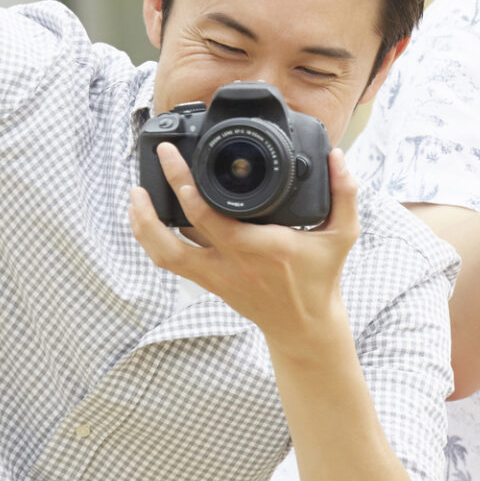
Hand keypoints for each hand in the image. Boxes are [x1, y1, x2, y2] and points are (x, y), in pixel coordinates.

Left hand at [129, 143, 358, 348]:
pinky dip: (152, 241)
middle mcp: (232, 262)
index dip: (183, 182)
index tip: (173, 154)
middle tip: (154, 161)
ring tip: (135, 195)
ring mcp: (216, 276)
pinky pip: (170, 263)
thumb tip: (337, 156)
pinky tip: (147, 220)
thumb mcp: (343, 235)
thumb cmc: (321, 279)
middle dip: (157, 192)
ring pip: (163, 254)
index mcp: (262, 246)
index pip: (209, 213)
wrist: (305, 326)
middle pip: (176, 230)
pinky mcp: (209, 283)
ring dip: (143, 225)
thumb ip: (344, 193)